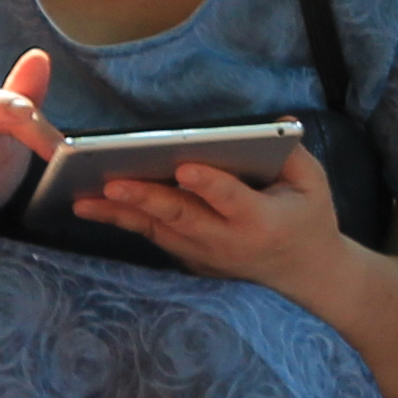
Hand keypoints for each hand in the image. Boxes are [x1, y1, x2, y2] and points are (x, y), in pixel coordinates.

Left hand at [76, 138, 347, 286]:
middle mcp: (227, 241)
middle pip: (182, 217)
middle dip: (146, 199)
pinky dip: (123, 220)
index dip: (209, 184)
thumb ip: (294, 153)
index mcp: (260, 221)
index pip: (231, 200)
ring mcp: (204, 254)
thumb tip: (279, 123)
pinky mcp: (189, 258)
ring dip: (119, 213)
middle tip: (113, 180)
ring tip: (82, 198)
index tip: (185, 167)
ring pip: (158, 230)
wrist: (304, 273)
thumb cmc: (307, 218)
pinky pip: (153, 236)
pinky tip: (91, 205)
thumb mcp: (314, 184)